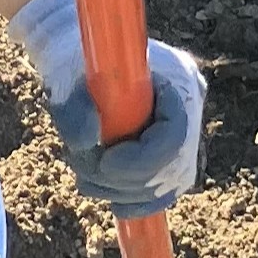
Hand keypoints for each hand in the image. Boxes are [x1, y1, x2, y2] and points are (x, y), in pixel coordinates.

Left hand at [10, 0, 204, 215]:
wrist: (80, 58)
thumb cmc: (75, 62)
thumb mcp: (67, 78)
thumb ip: (74, 109)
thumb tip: (87, 142)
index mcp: (178, 80)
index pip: (175, 136)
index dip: (141, 160)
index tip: (104, 161)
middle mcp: (191, 108)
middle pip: (174, 170)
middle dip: (125, 182)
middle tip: (86, 170)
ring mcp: (185, 133)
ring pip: (167, 187)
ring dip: (121, 192)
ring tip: (85, 173)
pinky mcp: (170, 154)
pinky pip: (162, 191)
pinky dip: (131, 199)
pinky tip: (104, 189)